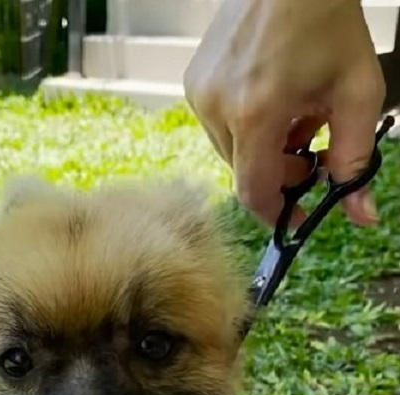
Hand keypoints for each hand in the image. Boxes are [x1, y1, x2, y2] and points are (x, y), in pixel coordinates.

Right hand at [184, 0, 385, 225]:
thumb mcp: (357, 92)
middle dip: (280, 173)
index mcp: (255, 113)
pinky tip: (274, 99)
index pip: (254, 191)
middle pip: (244, 173)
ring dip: (264, 150)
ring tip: (295, 117)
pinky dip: (248, 127)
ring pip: (231, 152)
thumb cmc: (327, 19)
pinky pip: (219, 126)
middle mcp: (216, 106)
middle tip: (312, 152)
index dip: (278, 212)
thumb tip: (360, 214)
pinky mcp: (194, 81)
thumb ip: (356, 160)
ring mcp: (199, 92)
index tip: (299, 216)